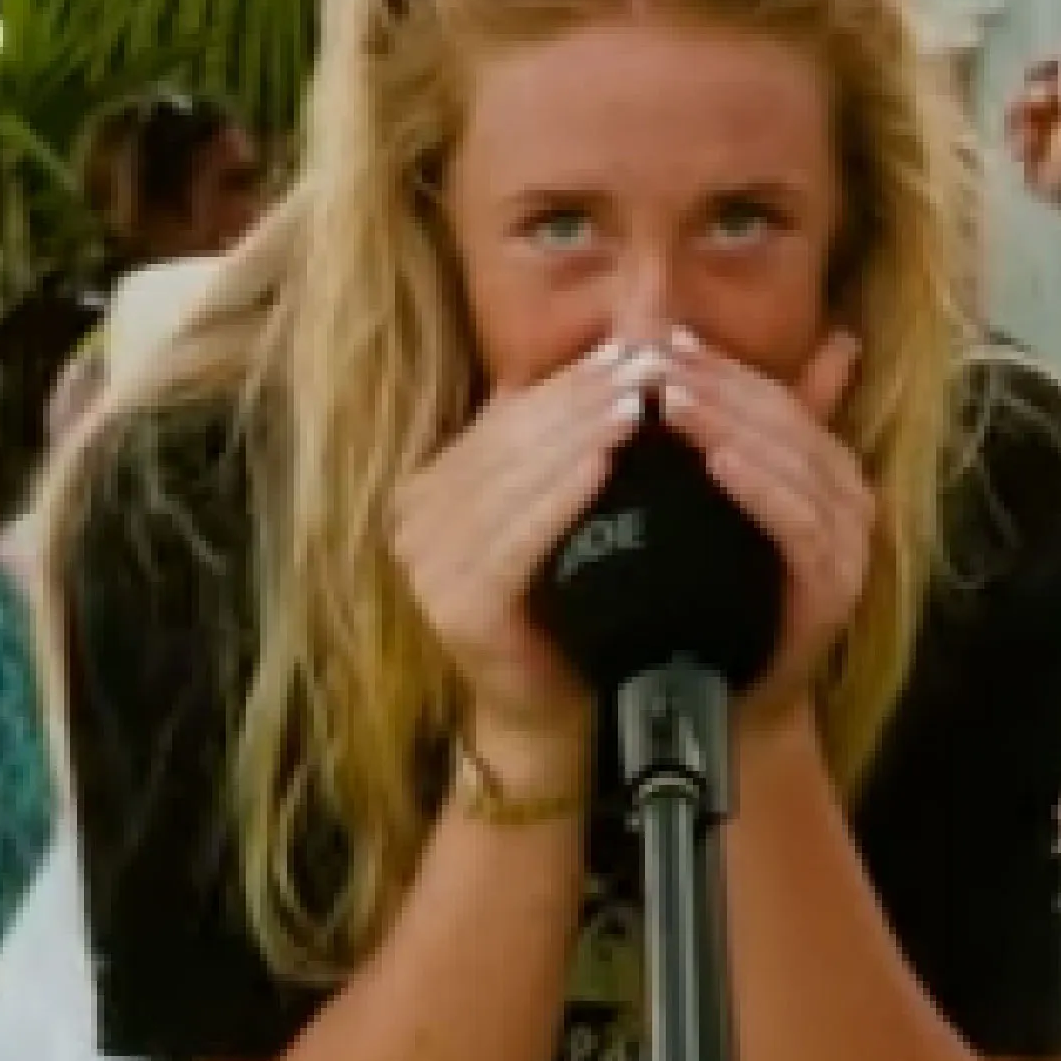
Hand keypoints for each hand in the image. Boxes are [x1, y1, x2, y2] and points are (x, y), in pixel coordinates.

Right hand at [393, 343, 647, 754]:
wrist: (551, 714)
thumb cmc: (565, 610)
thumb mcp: (555, 509)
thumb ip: (555, 443)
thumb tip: (606, 351)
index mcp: (430, 489)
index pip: (505, 417)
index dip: (569, 379)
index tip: (630, 346)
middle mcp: (414, 521)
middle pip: (511, 441)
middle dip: (582, 397)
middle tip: (646, 361)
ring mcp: (427, 566)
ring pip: (516, 479)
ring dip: (580, 432)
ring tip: (639, 398)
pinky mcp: (456, 605)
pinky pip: (519, 536)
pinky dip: (562, 495)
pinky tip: (604, 462)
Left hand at [656, 330, 873, 724]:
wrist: (727, 700)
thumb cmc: (720, 598)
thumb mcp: (719, 507)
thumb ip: (730, 438)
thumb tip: (730, 368)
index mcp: (828, 472)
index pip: (779, 399)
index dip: (724, 367)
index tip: (666, 342)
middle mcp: (850, 503)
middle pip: (785, 424)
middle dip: (719, 386)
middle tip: (658, 360)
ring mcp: (846, 547)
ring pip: (791, 465)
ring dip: (730, 427)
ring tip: (674, 399)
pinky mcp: (832, 590)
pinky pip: (795, 524)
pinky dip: (758, 487)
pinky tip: (718, 461)